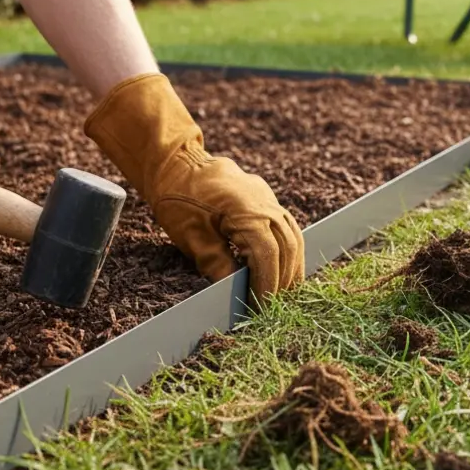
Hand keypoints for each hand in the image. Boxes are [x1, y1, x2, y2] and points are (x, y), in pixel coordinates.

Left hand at [84, 73, 303, 302]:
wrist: (177, 162)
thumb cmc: (178, 197)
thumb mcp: (191, 236)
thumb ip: (217, 264)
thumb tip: (234, 293)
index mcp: (244, 209)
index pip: (267, 253)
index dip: (268, 283)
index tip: (262, 306)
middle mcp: (264, 202)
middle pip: (287, 246)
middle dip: (283, 279)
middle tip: (274, 306)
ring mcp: (268, 198)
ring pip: (292, 236)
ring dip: (291, 266)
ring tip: (283, 293)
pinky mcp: (267, 199)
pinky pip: (287, 227)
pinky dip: (287, 250)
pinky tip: (282, 269)